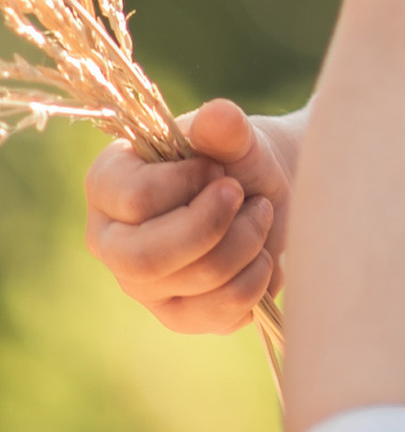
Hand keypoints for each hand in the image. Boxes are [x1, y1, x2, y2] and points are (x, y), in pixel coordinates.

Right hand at [86, 98, 296, 337]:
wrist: (271, 195)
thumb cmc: (238, 160)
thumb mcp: (236, 137)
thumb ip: (224, 127)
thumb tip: (218, 115)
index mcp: (107, 186)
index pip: (136, 199)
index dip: (189, 183)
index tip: (218, 169)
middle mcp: (111, 242)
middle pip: (145, 258)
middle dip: (212, 225)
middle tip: (243, 195)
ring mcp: (143, 286)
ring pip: (195, 280)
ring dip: (248, 240)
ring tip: (259, 214)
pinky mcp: (180, 317)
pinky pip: (221, 312)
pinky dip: (258, 275)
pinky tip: (260, 251)